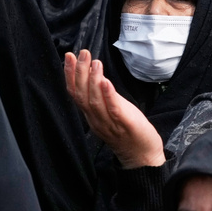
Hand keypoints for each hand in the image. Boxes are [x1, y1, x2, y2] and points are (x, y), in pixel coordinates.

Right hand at [64, 50, 165, 168]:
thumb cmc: (128, 132)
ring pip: (94, 101)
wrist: (143, 157)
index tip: (68, 56)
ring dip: (93, 80)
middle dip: (79, 72)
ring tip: (94, 62)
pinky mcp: (125, 126)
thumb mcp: (112, 112)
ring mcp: (110, 124)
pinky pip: (114, 110)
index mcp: (91, 116)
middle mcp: (96, 120)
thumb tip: (96, 74)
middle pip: (82, 94)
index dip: (70, 75)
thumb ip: (103, 97)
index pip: (75, 94)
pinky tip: (105, 81)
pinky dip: (108, 95)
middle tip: (81, 53)